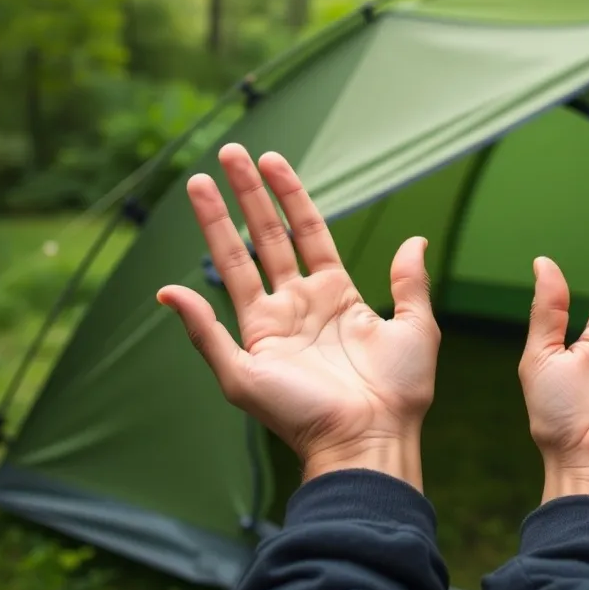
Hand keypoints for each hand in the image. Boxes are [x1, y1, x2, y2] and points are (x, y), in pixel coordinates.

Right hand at [157, 144, 440, 490]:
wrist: (376, 438)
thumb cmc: (400, 390)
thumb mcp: (417, 326)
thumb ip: (410, 282)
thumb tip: (415, 238)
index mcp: (334, 295)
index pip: (306, 232)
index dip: (290, 195)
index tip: (272, 159)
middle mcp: (297, 307)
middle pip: (266, 239)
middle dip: (247, 195)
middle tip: (228, 151)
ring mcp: (269, 333)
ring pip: (234, 268)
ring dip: (215, 226)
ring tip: (196, 183)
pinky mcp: (247, 367)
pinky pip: (210, 338)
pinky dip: (189, 317)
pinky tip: (171, 290)